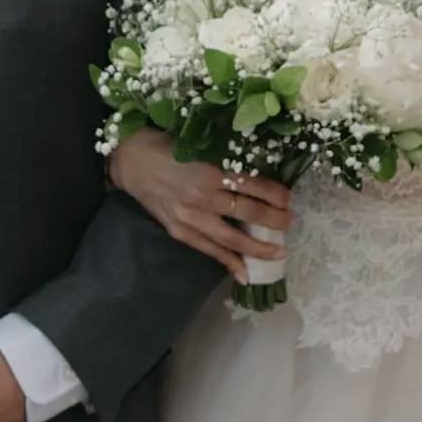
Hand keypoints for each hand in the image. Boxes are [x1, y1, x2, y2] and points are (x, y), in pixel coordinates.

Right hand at [105, 129, 293, 277]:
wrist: (132, 162)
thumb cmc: (169, 148)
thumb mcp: (202, 147)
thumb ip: (227, 162)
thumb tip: (260, 179)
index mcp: (211, 169)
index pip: (254, 185)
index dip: (276, 194)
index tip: (288, 199)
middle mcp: (202, 196)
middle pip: (249, 212)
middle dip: (274, 220)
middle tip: (289, 223)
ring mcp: (190, 217)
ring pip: (233, 237)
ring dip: (259, 248)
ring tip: (278, 253)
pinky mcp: (179, 231)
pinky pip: (210, 251)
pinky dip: (229, 263)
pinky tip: (246, 274)